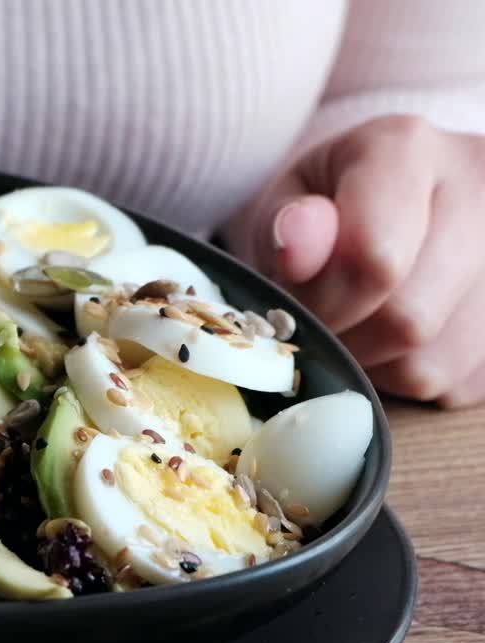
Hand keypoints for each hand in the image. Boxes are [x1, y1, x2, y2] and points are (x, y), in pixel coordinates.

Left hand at [230, 114, 484, 407]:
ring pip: (435, 363)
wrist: (396, 199)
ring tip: (363, 327)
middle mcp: (480, 188)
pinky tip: (403, 340)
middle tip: (324, 325)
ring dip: (380, 367)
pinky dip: (417, 379)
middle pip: (409, 318)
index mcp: (405, 149)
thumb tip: (297, 249)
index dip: (322, 304)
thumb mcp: (290, 200)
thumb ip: (286, 226)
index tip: (297, 307)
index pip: (373, 258)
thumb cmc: (332, 202)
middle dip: (348, 340)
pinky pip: (461, 383)